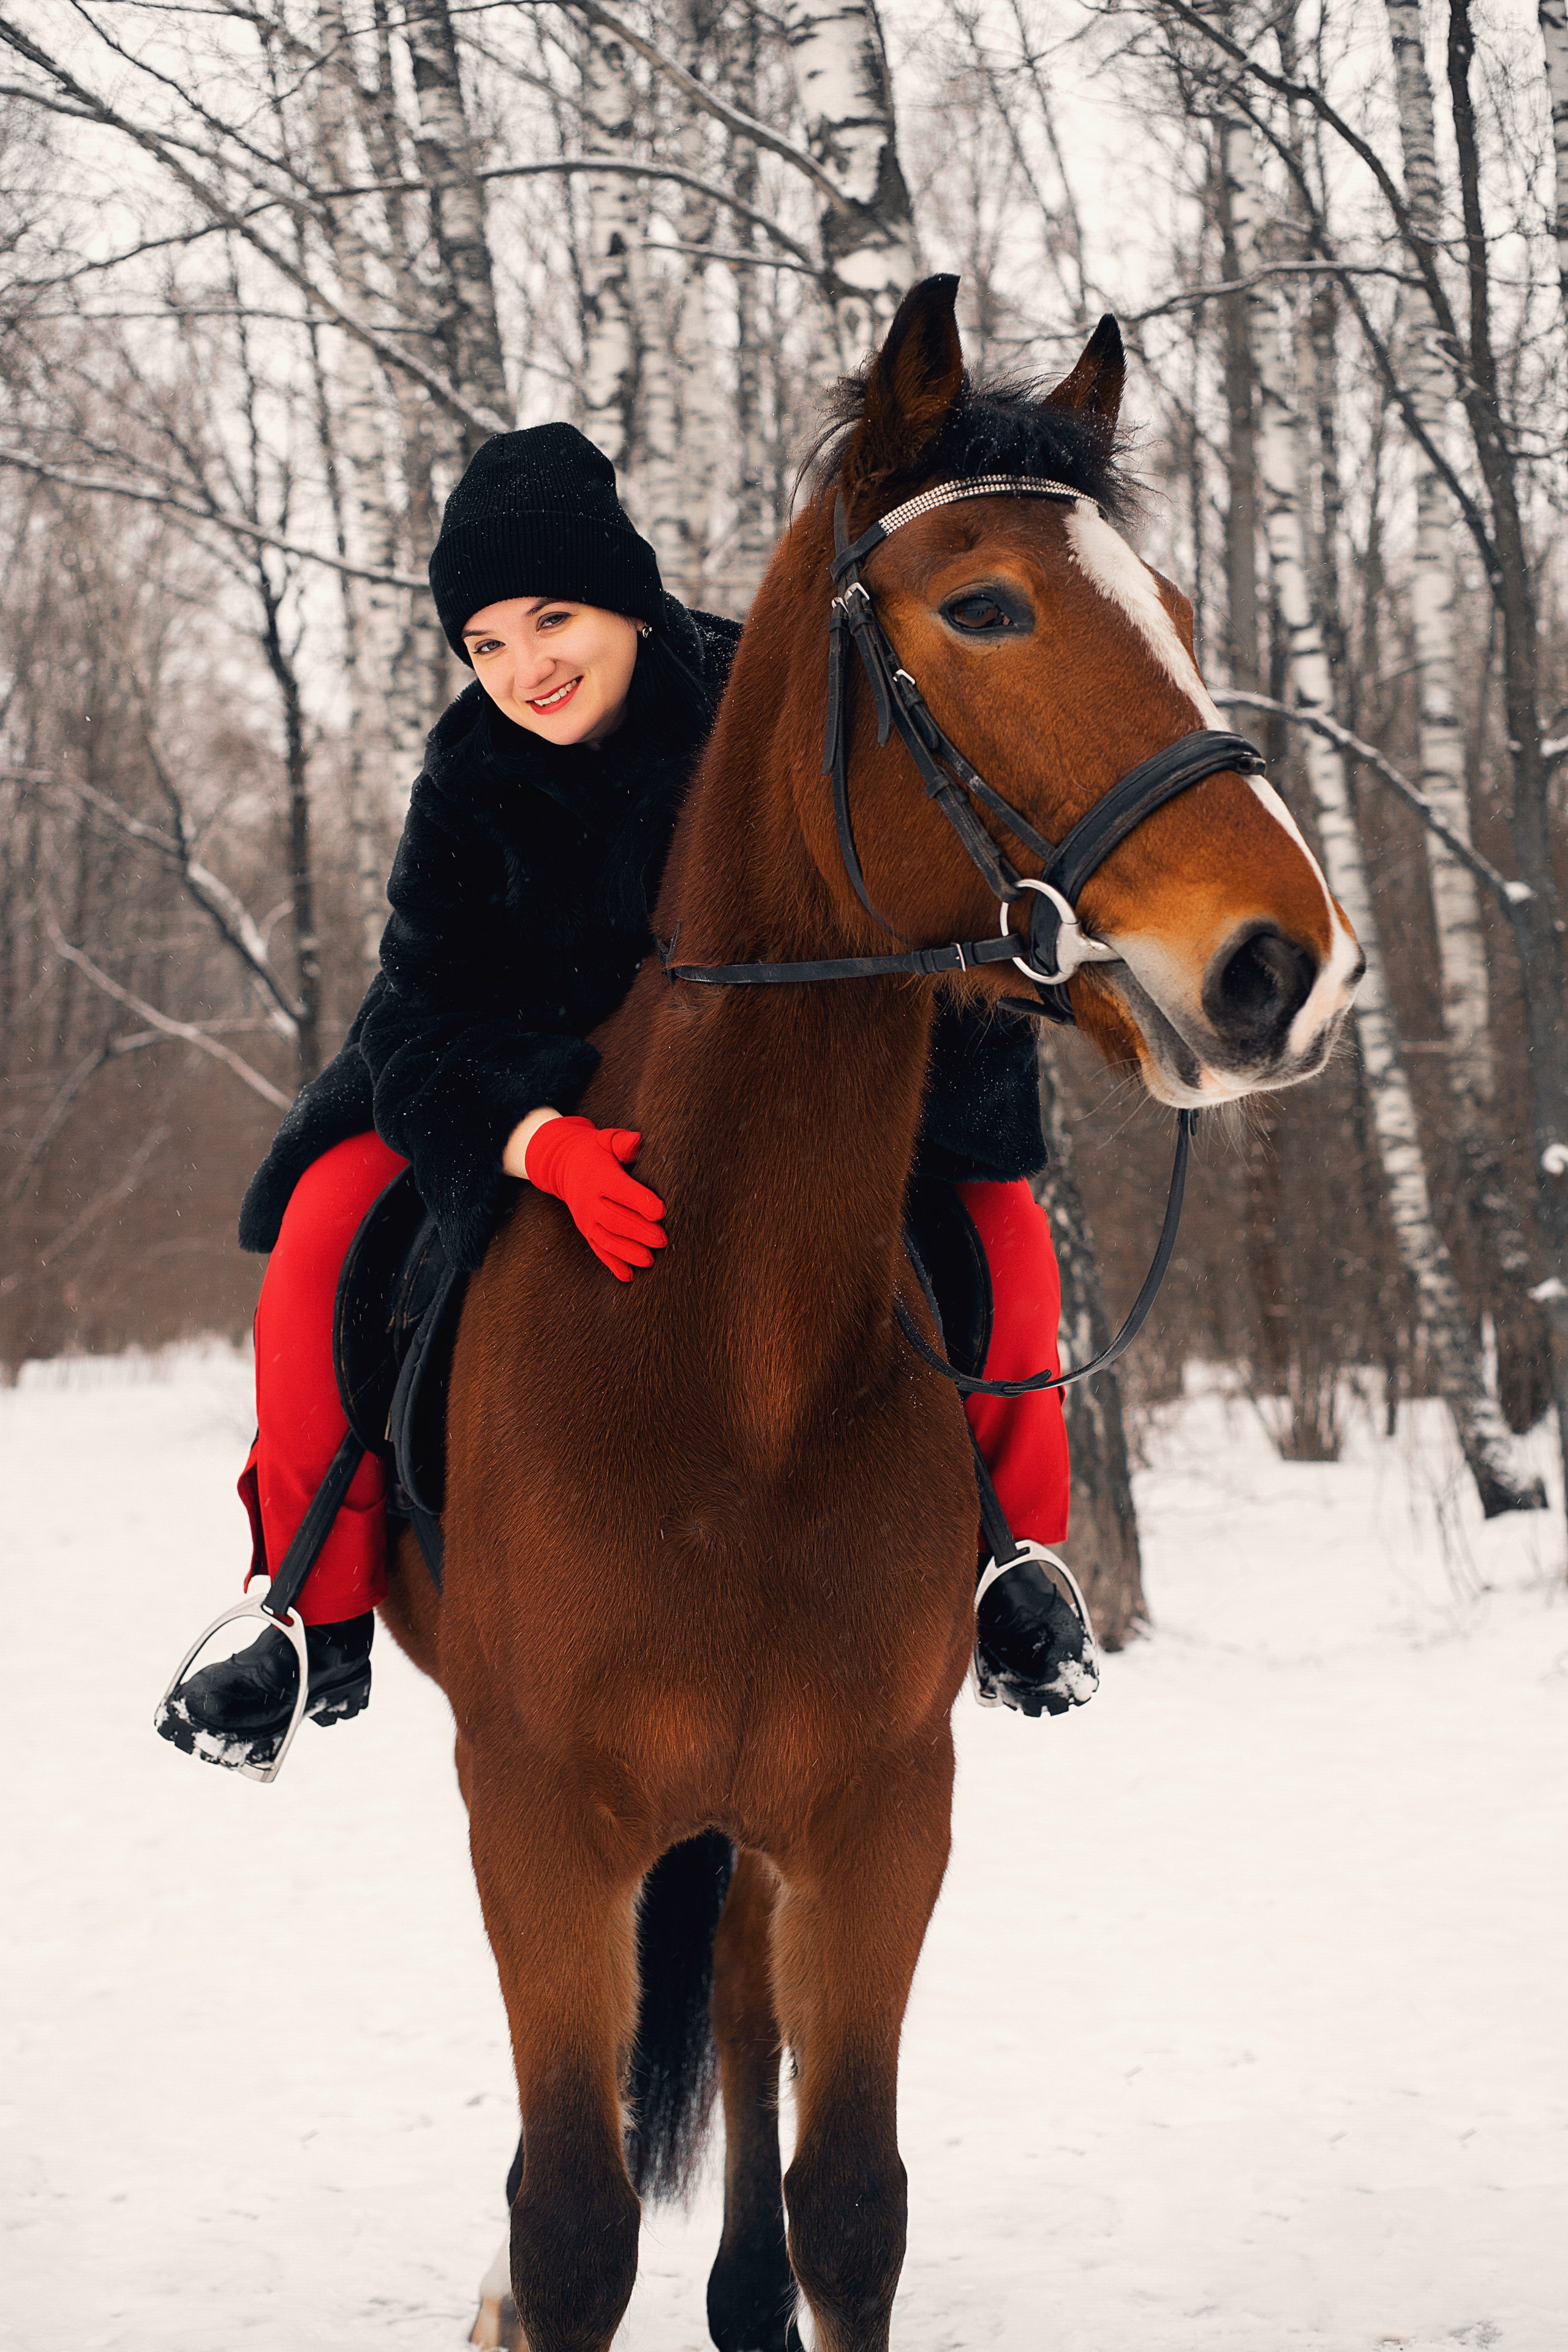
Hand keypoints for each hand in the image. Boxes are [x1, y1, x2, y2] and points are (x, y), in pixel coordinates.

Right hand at [522, 1114, 666, 1281]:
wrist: (564, 1164)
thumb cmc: (596, 1151)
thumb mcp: (607, 1140)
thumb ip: (622, 1142)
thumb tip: (636, 1140)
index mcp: (600, 1177)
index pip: (620, 1190)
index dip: (640, 1201)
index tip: (660, 1211)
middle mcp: (590, 1201)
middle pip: (615, 1219)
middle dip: (639, 1232)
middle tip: (662, 1240)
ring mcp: (587, 1219)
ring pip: (607, 1239)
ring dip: (628, 1252)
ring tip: (650, 1260)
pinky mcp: (586, 1232)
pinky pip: (599, 1251)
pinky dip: (612, 1264)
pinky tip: (628, 1276)